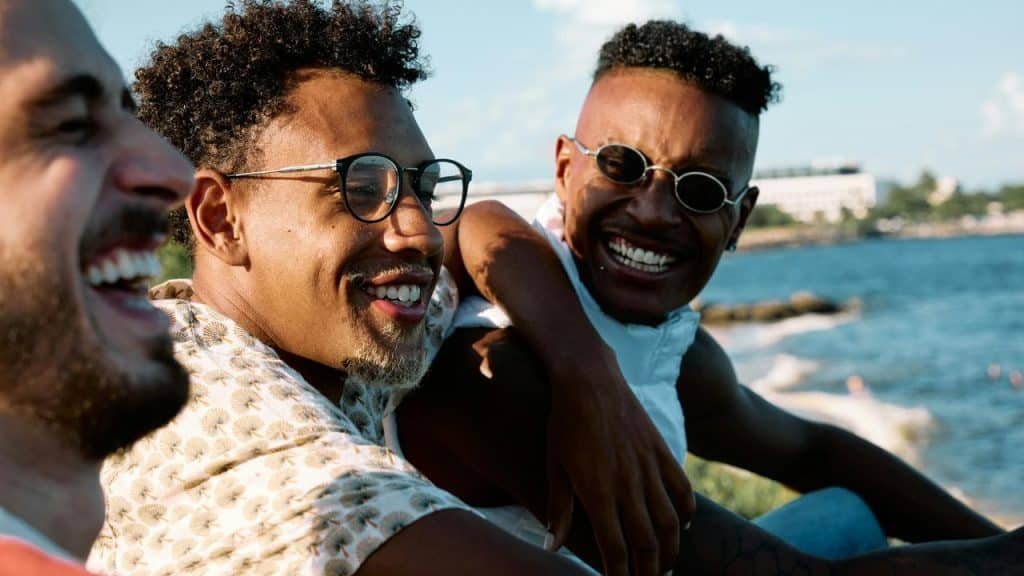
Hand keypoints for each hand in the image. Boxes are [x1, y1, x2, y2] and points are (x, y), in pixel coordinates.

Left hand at [544, 346, 694, 575]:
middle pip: (646, 542)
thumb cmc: (563, 423)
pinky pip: (682, 488)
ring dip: (671, 549)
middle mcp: (627, 484)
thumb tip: (552, 547)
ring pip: (669, 521)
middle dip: (649, 571)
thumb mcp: (554, 467)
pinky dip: (686, 510)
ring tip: (667, 565)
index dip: (620, 574)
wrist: (588, 378)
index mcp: (598, 493)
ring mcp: (648, 467)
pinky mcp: (660, 450)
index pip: (615, 548)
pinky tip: (683, 524)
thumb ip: (558, 510)